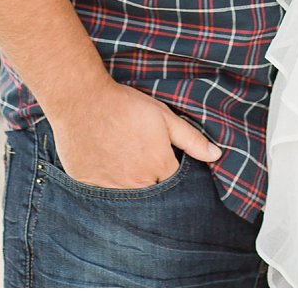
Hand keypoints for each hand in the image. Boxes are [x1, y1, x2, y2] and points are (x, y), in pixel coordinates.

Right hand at [47, 79, 219, 188]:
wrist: (81, 99)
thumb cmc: (124, 105)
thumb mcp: (163, 116)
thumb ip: (191, 139)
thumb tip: (216, 155)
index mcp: (159, 168)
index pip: (174, 186)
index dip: (169, 173)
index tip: (160, 159)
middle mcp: (137, 184)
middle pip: (151, 195)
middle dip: (150, 183)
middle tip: (138, 159)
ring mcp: (110, 188)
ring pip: (127, 198)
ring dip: (128, 186)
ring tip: (122, 162)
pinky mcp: (89, 186)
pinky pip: (102, 195)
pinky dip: (105, 186)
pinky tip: (104, 166)